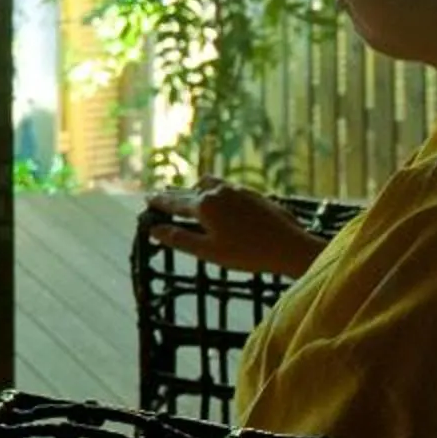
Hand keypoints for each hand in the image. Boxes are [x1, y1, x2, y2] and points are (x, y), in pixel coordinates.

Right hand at [146, 179, 327, 278]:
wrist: (289, 246)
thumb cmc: (247, 253)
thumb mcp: (209, 252)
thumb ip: (180, 239)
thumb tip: (153, 231)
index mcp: (204, 206)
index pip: (174, 203)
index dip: (159, 202)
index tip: (147, 199)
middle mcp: (217, 192)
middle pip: (189, 191)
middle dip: (174, 194)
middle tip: (161, 195)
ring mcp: (236, 190)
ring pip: (208, 183)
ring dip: (195, 188)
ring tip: (189, 194)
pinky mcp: (252, 193)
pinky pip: (224, 186)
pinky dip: (213, 189)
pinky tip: (218, 197)